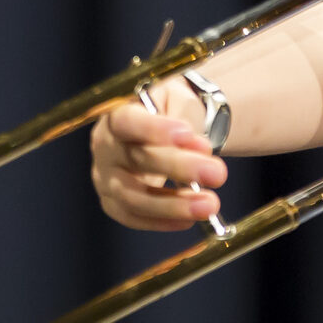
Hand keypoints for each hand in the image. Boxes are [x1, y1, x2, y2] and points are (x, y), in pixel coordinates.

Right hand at [89, 80, 227, 230]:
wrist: (164, 135)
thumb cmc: (169, 115)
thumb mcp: (177, 101)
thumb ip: (186, 119)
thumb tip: (200, 150)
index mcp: (116, 116)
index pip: (127, 121)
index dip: (154, 129)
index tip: (187, 133)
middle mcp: (106, 148)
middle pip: (137, 160)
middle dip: (179, 167)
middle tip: (217, 173)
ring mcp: (105, 179)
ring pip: (133, 197)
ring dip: (174, 204)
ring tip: (209, 205)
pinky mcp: (113, 203)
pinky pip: (133, 217)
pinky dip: (163, 221)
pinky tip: (190, 219)